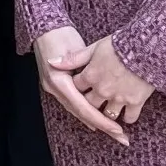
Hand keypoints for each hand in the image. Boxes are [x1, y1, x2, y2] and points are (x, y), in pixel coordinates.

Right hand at [33, 27, 129, 146]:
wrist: (43, 27)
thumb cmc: (61, 35)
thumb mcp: (76, 49)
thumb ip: (86, 69)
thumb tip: (98, 82)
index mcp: (60, 82)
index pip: (83, 108)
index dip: (102, 120)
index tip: (118, 129)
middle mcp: (55, 89)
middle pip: (82, 114)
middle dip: (103, 126)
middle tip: (122, 137)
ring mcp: (53, 89)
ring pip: (77, 112)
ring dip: (96, 122)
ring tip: (115, 132)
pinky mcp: (56, 87)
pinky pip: (74, 105)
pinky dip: (87, 114)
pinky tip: (97, 122)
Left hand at [51, 34, 153, 129]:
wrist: (146, 48)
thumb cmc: (120, 44)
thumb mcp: (94, 47)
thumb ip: (73, 58)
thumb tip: (52, 62)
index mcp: (90, 75)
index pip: (77, 87)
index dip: (78, 87)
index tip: (81, 87)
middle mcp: (102, 89)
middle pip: (90, 104)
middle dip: (90, 104)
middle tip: (93, 103)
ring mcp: (119, 97)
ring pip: (108, 113)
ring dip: (107, 113)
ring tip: (109, 111)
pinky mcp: (135, 101)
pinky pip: (130, 116)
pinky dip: (128, 117)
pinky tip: (126, 115)